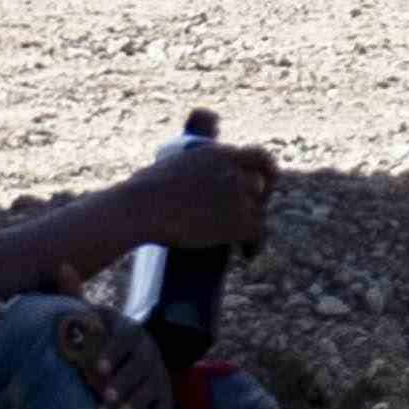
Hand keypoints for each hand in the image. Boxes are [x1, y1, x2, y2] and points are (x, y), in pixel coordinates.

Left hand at [53, 298, 175, 408]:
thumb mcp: (90, 317)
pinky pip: (164, 407)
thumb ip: (75, 295)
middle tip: (105, 395)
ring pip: (153, 387)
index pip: (124, 338)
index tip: (97, 366)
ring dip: (137, 401)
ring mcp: (158, 373)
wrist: (128, 351)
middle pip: (141, 365)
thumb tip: (62, 265)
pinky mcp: (164, 394)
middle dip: (124, 381)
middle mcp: (148, 350)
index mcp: (129, 330)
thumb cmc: (100, 335)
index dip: (112, 352)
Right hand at [113, 140, 279, 253]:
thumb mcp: (171, 165)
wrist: (143, 208)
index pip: (259, 156)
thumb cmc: (143, 190)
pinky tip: (246, 254)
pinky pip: (258, 235)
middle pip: (261, 187)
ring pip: (259, 213)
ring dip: (253, 226)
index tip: (265, 182)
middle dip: (257, 201)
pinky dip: (253, 247)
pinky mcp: (239, 223)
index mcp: (218, 153)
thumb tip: (175, 172)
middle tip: (247, 216)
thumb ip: (189, 166)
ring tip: (243, 241)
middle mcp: (234, 172)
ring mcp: (238, 197)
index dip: (266, 170)